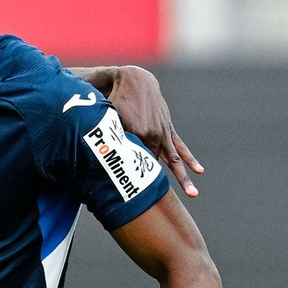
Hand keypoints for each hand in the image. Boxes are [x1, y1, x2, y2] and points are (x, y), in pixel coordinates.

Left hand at [109, 65, 203, 198]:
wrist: (134, 80)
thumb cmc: (114, 100)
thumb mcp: (106, 117)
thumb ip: (102, 135)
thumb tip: (88, 149)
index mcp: (137, 133)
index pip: (130, 161)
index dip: (124, 177)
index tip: (121, 193)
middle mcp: (153, 135)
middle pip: (151, 166)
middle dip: (153, 186)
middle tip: (161, 206)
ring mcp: (162, 134)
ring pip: (173, 161)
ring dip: (182, 178)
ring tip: (192, 194)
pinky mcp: (167, 130)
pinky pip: (180, 148)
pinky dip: (189, 159)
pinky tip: (199, 171)